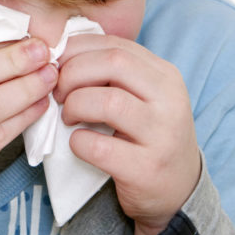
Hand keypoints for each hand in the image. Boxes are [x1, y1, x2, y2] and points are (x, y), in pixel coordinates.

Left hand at [53, 34, 200, 234]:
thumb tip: (59, 53)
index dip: (77, 50)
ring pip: (108, 102)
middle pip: (113, 63)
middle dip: (73, 73)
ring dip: (75, 105)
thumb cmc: (146, 134)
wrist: (177, 189)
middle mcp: (170, 100)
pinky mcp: (147, 169)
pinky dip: (78, 142)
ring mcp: (163, 135)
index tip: (57, 66)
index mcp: (165, 75)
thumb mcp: (141, 95)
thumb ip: (110, 72)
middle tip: (58, 93)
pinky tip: (79, 143)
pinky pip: (99, 146)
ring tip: (69, 117)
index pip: (116, 45)